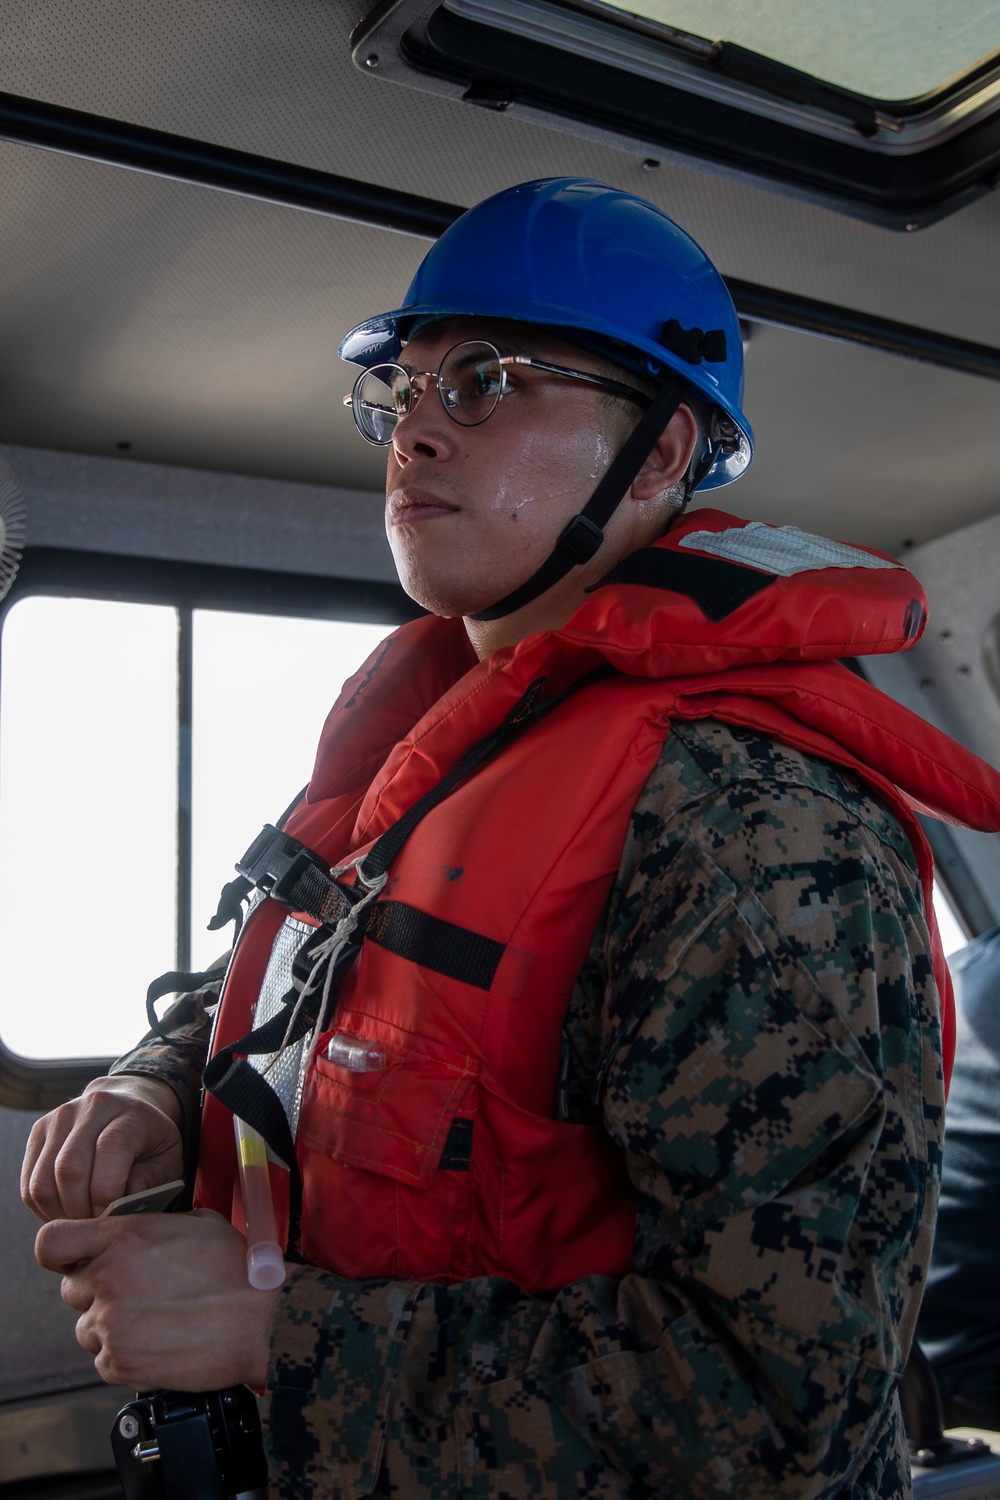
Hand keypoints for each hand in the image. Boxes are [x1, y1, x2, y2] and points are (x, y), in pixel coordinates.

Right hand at [21, 1075, 183, 1220]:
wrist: (126, 1107)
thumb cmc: (150, 1142)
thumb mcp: (168, 1160)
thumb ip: (152, 1181)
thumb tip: (123, 1201)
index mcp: (130, 1112)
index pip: (111, 1148)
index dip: (107, 1192)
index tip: (111, 1218)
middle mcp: (92, 1107)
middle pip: (69, 1168)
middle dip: (80, 1210)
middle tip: (94, 1226)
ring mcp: (60, 1117)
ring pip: (42, 1180)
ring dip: (58, 1213)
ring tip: (80, 1220)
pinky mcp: (38, 1131)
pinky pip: (29, 1183)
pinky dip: (43, 1207)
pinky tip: (65, 1210)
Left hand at [34, 1208, 279, 1390]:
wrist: (262, 1319)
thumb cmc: (238, 1270)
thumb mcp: (196, 1224)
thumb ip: (150, 1229)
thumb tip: (134, 1236)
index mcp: (123, 1238)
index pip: (51, 1243)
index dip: (61, 1252)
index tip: (75, 1259)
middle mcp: (109, 1279)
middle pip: (71, 1289)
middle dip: (97, 1293)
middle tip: (134, 1296)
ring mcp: (111, 1324)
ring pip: (86, 1329)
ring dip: (112, 1328)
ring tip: (153, 1323)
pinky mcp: (120, 1363)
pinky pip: (104, 1362)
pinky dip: (126, 1357)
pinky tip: (159, 1344)